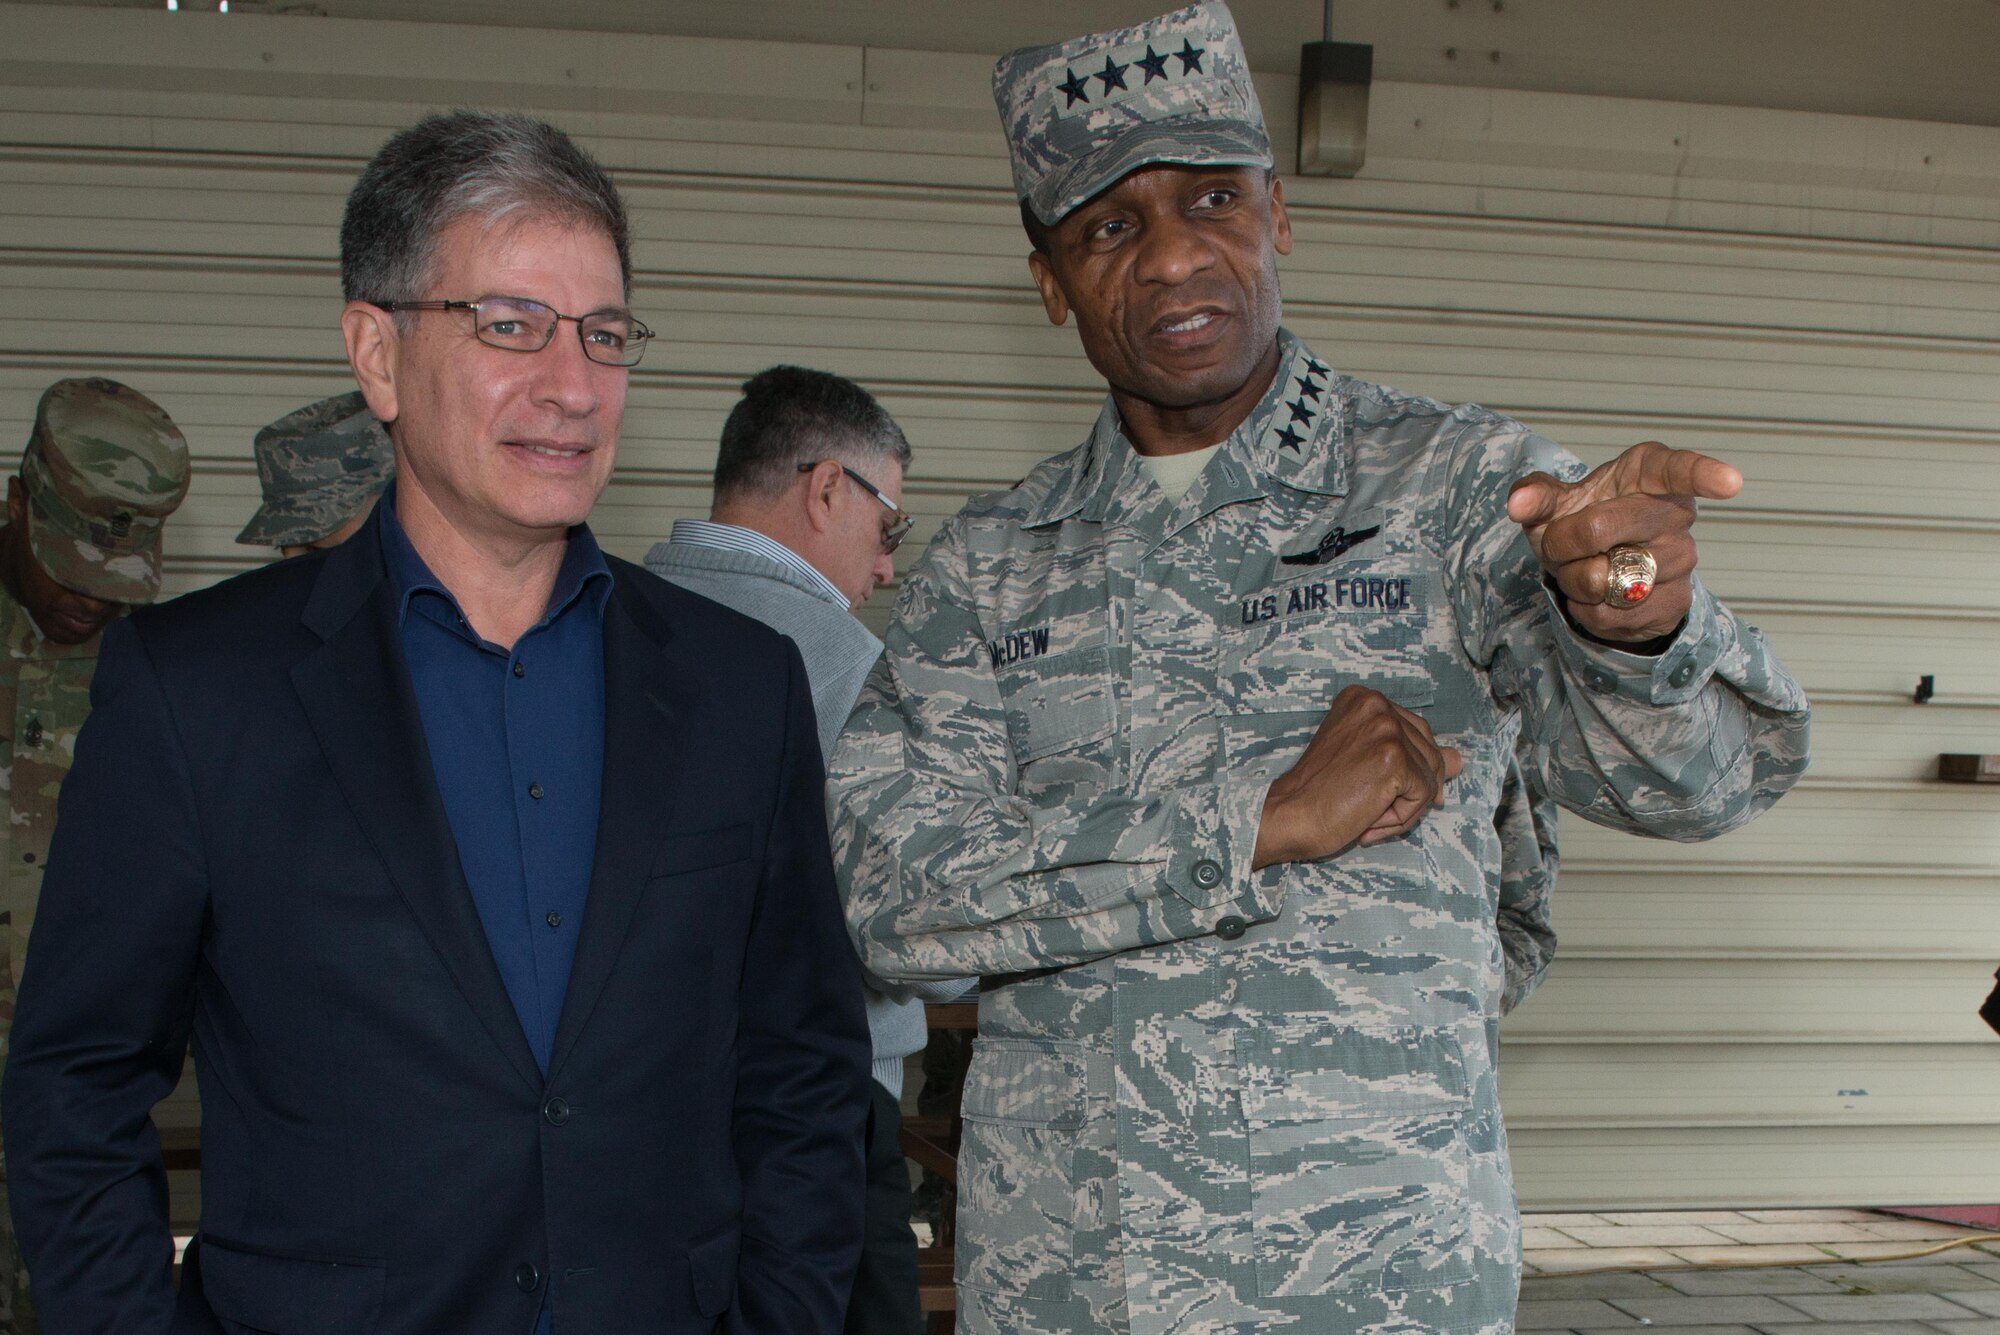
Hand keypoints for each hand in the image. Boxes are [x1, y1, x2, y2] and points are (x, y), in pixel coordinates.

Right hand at [1252, 685, 1462, 869]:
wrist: (1289, 816)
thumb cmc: (1317, 793)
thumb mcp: (1366, 764)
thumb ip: (1413, 755)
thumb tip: (1460, 761)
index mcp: (1363, 697)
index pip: (1416, 732)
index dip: (1409, 768)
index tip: (1382, 792)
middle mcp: (1377, 704)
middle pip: (1429, 751)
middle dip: (1410, 788)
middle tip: (1371, 808)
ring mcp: (1387, 729)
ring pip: (1431, 775)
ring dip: (1405, 805)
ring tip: (1367, 814)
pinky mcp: (1395, 759)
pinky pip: (1424, 795)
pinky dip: (1402, 818)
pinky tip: (1369, 821)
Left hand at [1506, 441, 1741, 642]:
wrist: (1593, 570)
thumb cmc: (1578, 521)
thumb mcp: (1552, 503)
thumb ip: (1534, 495)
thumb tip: (1519, 503)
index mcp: (1649, 472)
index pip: (1680, 470)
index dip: (1704, 475)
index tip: (1731, 483)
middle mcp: (1675, 513)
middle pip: (1603, 528)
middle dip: (1563, 541)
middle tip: (1561, 543)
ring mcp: (1681, 558)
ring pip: (1605, 578)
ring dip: (1575, 580)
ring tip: (1585, 567)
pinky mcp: (1675, 601)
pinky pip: (1614, 614)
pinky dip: (1588, 610)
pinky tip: (1599, 595)